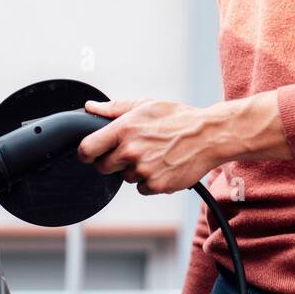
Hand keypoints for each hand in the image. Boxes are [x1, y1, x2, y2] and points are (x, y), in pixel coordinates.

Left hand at [77, 98, 227, 194]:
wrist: (208, 136)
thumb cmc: (178, 118)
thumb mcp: (145, 105)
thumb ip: (114, 108)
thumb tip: (91, 107)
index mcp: (124, 129)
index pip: (87, 148)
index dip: (86, 153)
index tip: (91, 153)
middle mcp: (130, 151)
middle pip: (103, 167)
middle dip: (113, 161)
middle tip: (132, 151)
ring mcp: (143, 170)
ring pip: (124, 177)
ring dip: (134, 170)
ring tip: (154, 155)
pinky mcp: (156, 185)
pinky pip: (141, 188)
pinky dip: (150, 180)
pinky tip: (162, 165)